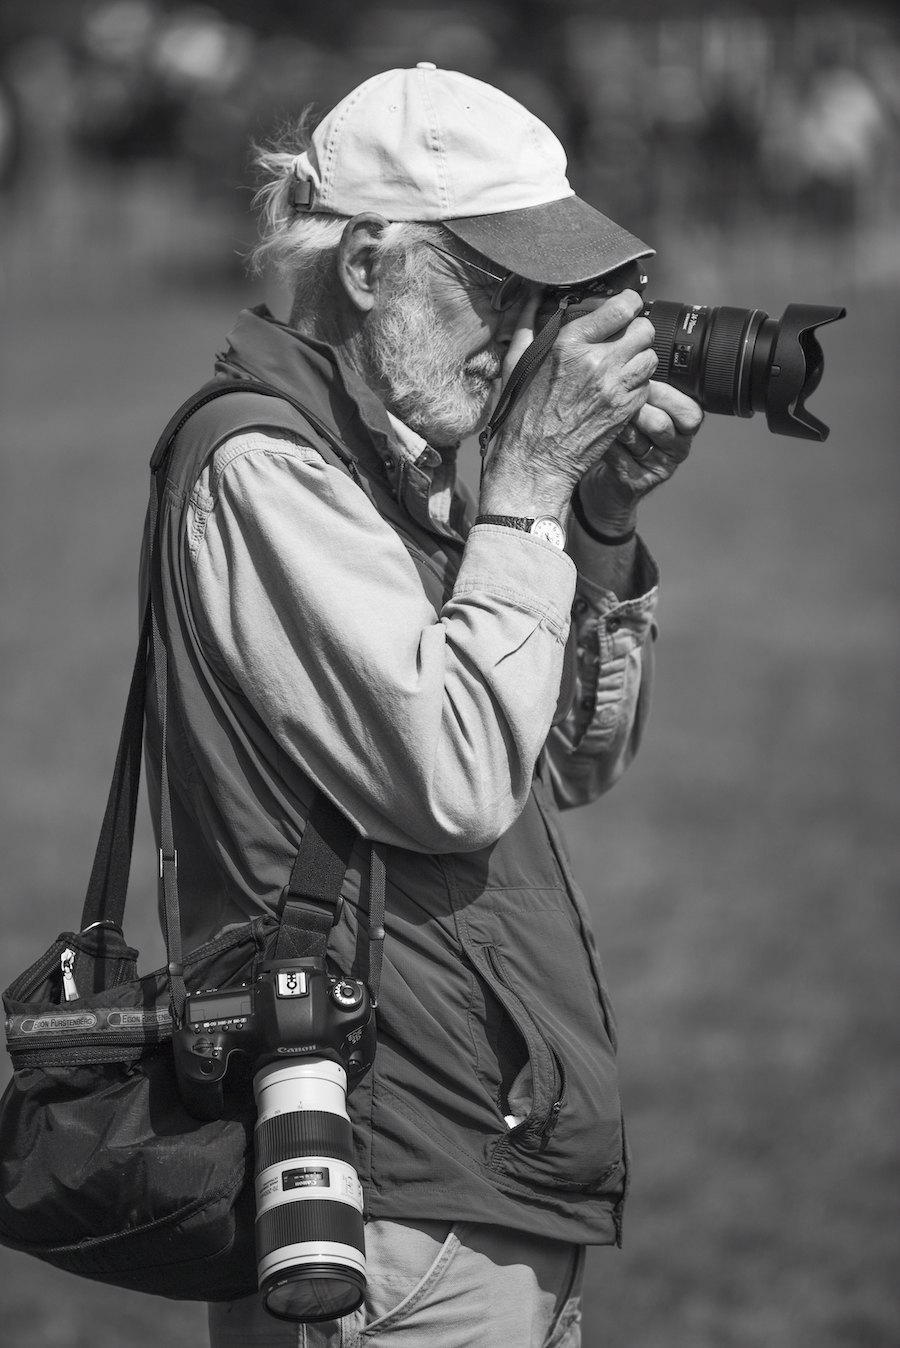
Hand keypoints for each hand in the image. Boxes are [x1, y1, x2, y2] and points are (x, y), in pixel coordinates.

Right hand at [480, 290, 657, 520]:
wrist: (535, 461)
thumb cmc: (522, 414)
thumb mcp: (517, 363)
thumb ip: (528, 324)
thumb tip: (531, 294)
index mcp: (569, 345)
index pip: (622, 307)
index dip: (628, 303)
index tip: (625, 306)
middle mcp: (597, 363)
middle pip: (644, 329)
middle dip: (635, 330)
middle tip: (623, 338)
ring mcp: (615, 389)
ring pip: (651, 357)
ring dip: (639, 357)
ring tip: (621, 365)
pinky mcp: (626, 410)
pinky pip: (647, 385)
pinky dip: (637, 384)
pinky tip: (618, 389)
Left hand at [576, 381, 703, 536]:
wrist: (613, 477)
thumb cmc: (630, 433)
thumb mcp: (646, 407)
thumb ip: (650, 388)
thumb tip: (639, 360)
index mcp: (687, 427)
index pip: (689, 411)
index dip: (664, 395)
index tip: (642, 381)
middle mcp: (678, 448)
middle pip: (661, 424)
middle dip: (635, 407)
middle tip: (615, 396)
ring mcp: (658, 468)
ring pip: (638, 440)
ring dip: (616, 423)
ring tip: (602, 412)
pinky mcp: (637, 482)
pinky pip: (619, 457)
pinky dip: (604, 441)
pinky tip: (594, 432)